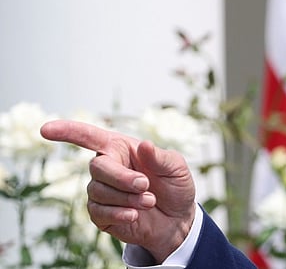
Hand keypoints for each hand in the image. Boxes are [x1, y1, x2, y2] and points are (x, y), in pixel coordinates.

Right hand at [40, 120, 195, 262]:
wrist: (177, 220)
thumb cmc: (175, 186)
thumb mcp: (177, 168)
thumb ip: (161, 157)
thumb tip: (144, 145)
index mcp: (121, 149)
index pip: (89, 136)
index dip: (67, 131)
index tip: (45, 129)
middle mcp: (107, 167)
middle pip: (98, 167)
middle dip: (122, 178)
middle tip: (145, 185)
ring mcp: (101, 191)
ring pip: (98, 191)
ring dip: (127, 198)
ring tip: (149, 201)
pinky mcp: (100, 214)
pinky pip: (99, 212)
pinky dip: (119, 213)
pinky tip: (134, 215)